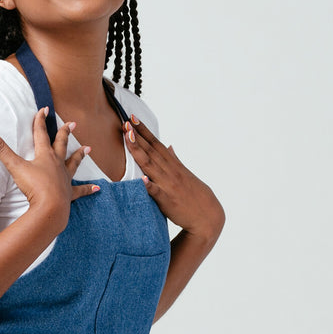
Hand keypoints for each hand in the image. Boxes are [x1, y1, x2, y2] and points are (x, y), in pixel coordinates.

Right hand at [0, 108, 99, 234]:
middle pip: (61, 145)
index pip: (41, 134)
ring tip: (88, 148)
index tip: (44, 109)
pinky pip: (81, 190)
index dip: (40, 121)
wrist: (50, 208)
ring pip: (74, 164)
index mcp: (45, 156)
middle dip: (65, 133)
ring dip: (80, 155)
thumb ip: (0, 150)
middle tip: (72, 123)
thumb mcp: (15, 167)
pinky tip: (98, 188)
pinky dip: (89, 189)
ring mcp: (65, 179)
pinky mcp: (69, 194)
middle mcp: (57, 165)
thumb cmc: (34, 187)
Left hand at [124, 116, 224, 245]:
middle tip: (125, 121)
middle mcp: (170, 172)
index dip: (144, 131)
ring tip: (128, 138)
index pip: (156, 144)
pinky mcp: (167, 200)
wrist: (207, 215)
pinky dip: (149, 186)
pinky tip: (141, 179)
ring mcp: (168, 185)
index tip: (132, 118)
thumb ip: (175, 159)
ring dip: (139, 151)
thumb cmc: (194, 195)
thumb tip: (169, 145)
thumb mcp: (184, 174)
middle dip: (137, 136)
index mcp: (173, 165)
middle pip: (151, 151)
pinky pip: (157, 193)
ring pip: (150, 166)